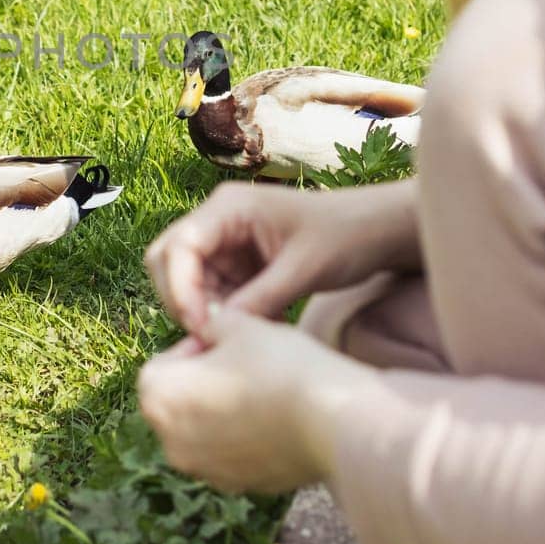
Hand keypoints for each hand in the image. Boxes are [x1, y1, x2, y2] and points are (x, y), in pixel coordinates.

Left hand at [137, 304, 376, 494]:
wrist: (332, 421)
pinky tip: (278, 419)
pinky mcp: (240, 486)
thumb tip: (207, 326)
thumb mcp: (239, 324)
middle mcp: (172, 442)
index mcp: (159, 398)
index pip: (163, 364)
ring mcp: (206, 470)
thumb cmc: (279, 365)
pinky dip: (245, 438)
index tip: (227, 343)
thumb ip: (212, 322)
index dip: (195, 348)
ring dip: (223, 410)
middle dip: (204, 382)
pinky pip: (232, 454)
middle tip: (245, 364)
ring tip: (264, 390)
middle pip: (180, 402)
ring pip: (205, 431)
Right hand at [145, 179, 418, 334]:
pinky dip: (220, 314)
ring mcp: (225, 243)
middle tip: (210, 336)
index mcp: (229, 208)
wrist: (376, 232)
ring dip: (201, 310)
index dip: (179, 288)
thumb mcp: (304, 270)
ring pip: (185, 281)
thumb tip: (217, 330)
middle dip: (180, 300)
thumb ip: (260, 299)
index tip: (200, 326)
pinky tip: (249, 329)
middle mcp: (218, 221)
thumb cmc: (346, 236)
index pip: (178, 246)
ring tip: (237, 334)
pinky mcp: (236, 265)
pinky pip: (210, 292)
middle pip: (167, 261)